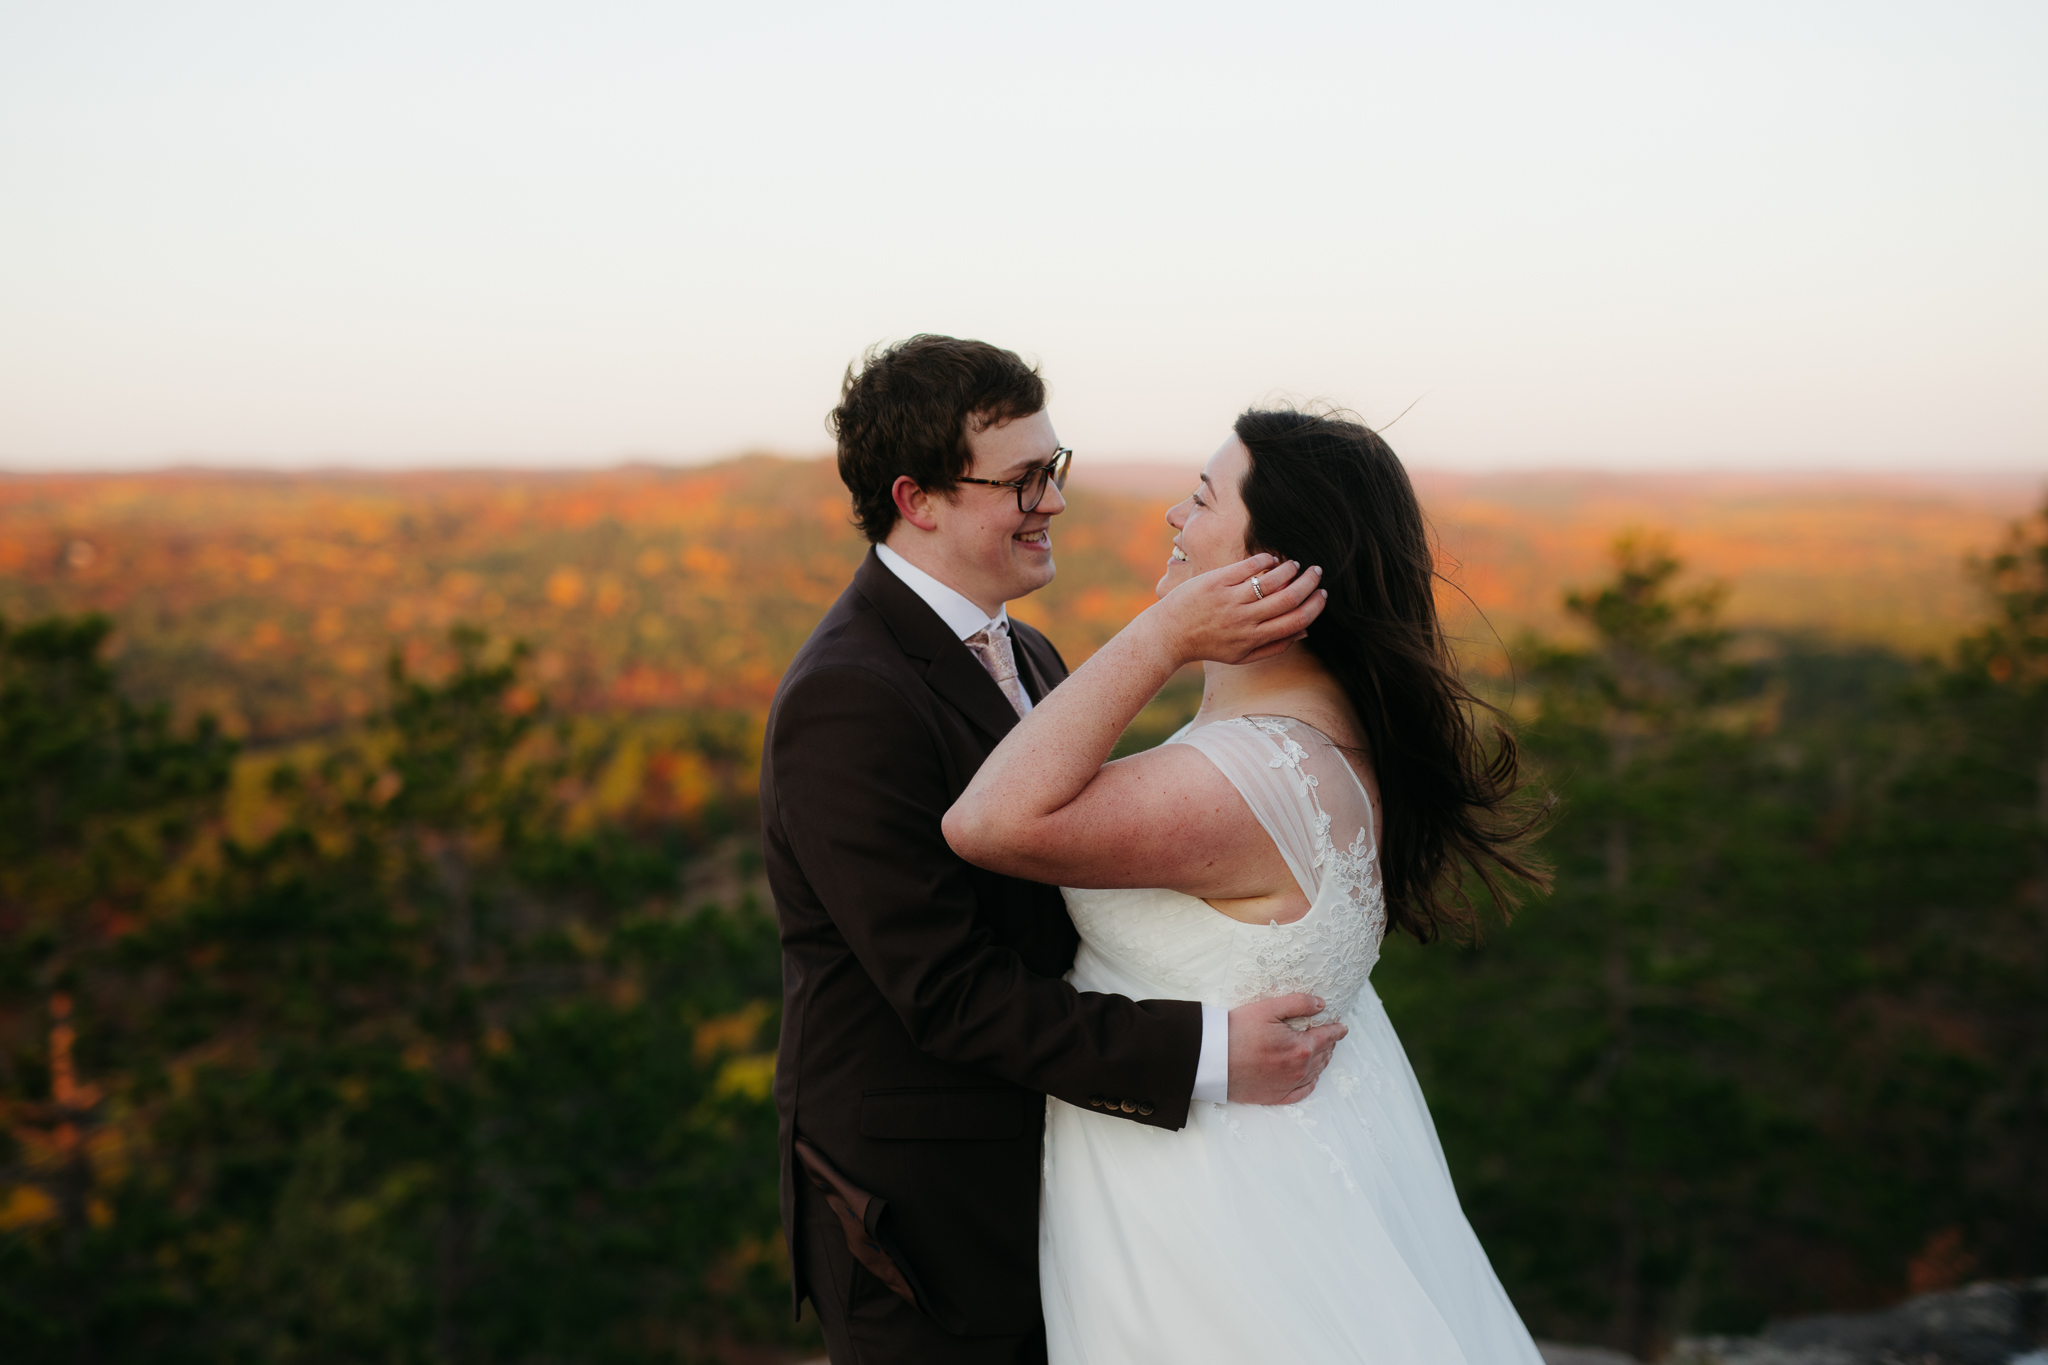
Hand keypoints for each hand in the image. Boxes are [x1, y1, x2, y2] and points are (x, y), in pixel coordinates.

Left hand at [1151, 554, 1326, 667]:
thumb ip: (1273, 647)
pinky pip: (1249, 567)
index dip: (1315, 606)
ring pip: (1272, 580)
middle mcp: (1244, 619)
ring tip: (1296, 564)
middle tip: (1316, 573)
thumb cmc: (1208, 645)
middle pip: (1289, 598)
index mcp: (1253, 638)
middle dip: (1309, 583)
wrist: (1169, 634)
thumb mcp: (1241, 656)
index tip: (1322, 594)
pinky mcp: (1217, 581)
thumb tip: (1303, 632)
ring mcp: (1230, 599)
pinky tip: (1272, 558)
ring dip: (1290, 569)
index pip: (1296, 621)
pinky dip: (1266, 560)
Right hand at [1226, 993, 1347, 1104]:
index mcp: (1301, 1048)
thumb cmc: (1237, 1031)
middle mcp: (1299, 1070)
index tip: (1343, 1028)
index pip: (1327, 1037)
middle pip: (1323, 1055)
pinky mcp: (1275, 1097)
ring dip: (1322, 1062)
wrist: (1212, 1059)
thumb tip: (1322, 1004)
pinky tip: (1311, 1078)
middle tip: (1331, 1037)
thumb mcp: (1267, 1008)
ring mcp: (1287, 1086)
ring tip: (1324, 1053)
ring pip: (1314, 1073)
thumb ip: (1298, 1003)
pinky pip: (1302, 1092)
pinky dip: (1310, 1083)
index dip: (1337, 1030)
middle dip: (1329, 1044)